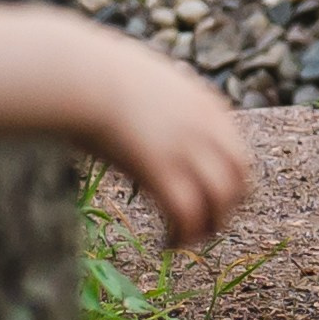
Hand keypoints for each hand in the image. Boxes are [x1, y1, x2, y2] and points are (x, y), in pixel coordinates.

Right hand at [83, 39, 250, 246]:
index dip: (228, 184)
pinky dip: (183, 235)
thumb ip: (156, 102)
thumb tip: (144, 113)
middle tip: (203, 227)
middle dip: (226, 209)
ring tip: (183, 240)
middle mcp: (204, 127)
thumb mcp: (142, 83)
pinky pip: (188, 214)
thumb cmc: (95, 76)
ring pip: (220, 201)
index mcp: (204, 105)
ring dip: (207, 227)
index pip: (237, 154)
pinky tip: (165, 243)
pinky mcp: (161, 170)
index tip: (208, 201)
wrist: (79, 76)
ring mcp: (186, 148)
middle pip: (239, 180)